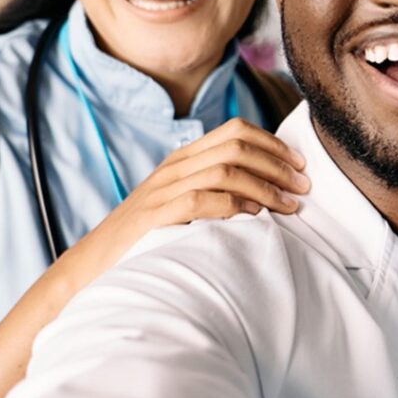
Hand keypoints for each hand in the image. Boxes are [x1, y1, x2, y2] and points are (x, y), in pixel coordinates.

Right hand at [59, 118, 308, 287]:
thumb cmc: (149, 240)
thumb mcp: (183, 205)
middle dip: (277, 164)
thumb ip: (217, 192)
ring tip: (289, 206)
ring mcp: (163, 190)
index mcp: (183, 159)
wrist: (94, 266)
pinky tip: (255, 217)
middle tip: (303, 187)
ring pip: (225, 170)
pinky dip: (234, 205)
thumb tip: (269, 193)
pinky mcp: (155, 216)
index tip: (300, 165)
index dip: (273, 144)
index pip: (235, 131)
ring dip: (265, 186)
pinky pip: (202, 199)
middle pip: (236, 146)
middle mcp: (174, 168)